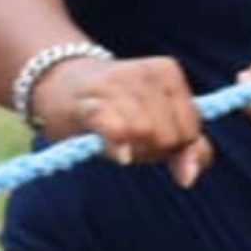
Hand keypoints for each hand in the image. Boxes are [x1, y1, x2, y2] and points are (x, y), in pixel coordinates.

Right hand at [32, 54, 212, 187]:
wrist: (58, 85)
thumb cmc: (117, 110)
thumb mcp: (161, 122)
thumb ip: (189, 149)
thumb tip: (188, 178)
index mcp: (168, 72)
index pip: (191, 128)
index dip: (174, 145)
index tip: (151, 138)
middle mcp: (146, 73)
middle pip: (170, 136)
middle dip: (153, 148)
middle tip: (130, 139)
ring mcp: (118, 85)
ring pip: (147, 135)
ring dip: (133, 150)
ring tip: (116, 138)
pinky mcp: (89, 103)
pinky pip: (117, 129)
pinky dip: (120, 145)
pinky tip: (121, 155)